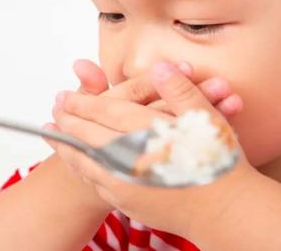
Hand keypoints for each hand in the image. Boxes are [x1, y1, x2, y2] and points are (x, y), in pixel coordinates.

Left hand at [50, 61, 254, 237]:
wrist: (228, 213)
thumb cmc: (218, 162)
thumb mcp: (205, 117)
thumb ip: (179, 90)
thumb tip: (159, 67)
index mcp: (146, 133)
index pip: (104, 112)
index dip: (82, 102)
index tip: (65, 95)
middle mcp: (128, 158)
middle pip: (88, 134)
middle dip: (68, 119)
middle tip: (53, 107)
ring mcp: (124, 183)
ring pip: (84, 160)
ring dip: (66, 143)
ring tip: (52, 132)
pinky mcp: (127, 202)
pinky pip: (94, 181)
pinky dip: (80, 167)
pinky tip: (78, 161)